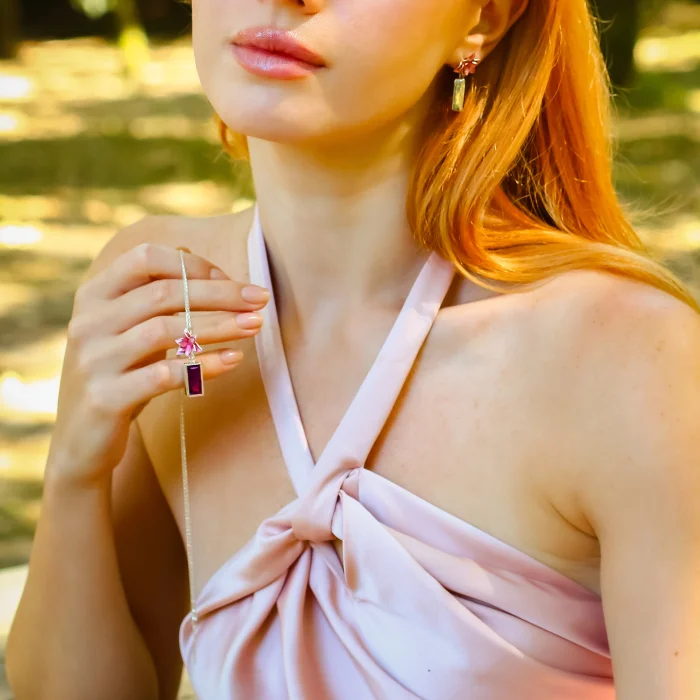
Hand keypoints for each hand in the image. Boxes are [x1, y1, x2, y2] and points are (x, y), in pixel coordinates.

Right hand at [46, 241, 268, 487]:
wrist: (82, 441)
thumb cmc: (120, 375)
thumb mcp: (128, 329)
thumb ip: (152, 294)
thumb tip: (196, 256)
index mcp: (94, 295)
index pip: (145, 258)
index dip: (193, 265)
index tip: (232, 281)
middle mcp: (89, 322)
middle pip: (163, 293)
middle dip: (220, 293)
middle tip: (260, 299)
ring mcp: (94, 360)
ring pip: (164, 329)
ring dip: (219, 325)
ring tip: (255, 325)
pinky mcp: (106, 398)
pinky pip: (165, 374)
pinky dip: (204, 364)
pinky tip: (234, 359)